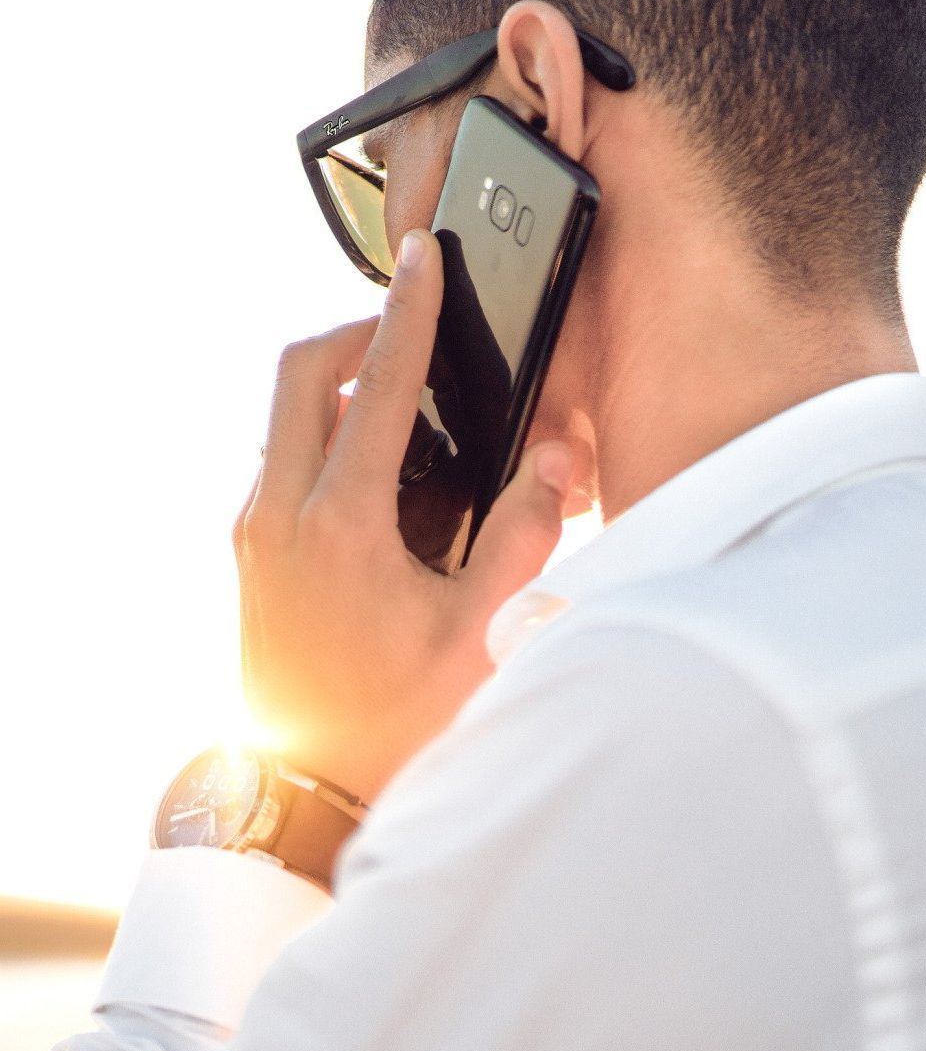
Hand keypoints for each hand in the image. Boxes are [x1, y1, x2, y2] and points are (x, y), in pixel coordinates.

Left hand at [232, 229, 574, 803]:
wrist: (307, 791)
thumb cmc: (393, 720)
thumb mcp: (481, 632)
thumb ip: (526, 534)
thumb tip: (552, 456)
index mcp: (340, 526)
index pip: (378, 387)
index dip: (408, 312)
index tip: (422, 259)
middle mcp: (279, 516)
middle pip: (299, 374)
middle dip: (354, 333)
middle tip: (408, 334)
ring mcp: (254, 533)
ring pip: (283, 413)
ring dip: (335, 383)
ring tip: (402, 399)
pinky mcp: (249, 552)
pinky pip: (280, 456)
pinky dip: (322, 430)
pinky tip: (376, 467)